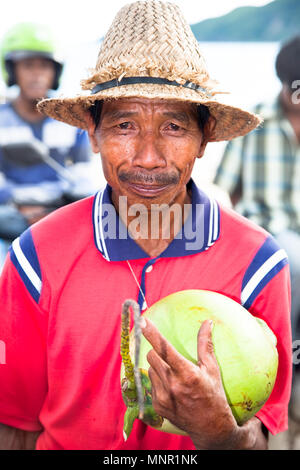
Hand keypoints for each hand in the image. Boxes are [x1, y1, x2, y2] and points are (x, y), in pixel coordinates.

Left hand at [141, 317, 238, 448]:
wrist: (210, 428)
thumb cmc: (214, 395)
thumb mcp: (212, 369)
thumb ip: (205, 345)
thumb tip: (207, 322)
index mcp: (187, 373)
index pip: (165, 349)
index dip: (152, 334)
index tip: (143, 321)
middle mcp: (172, 385)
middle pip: (152, 356)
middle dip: (157, 352)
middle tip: (170, 358)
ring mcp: (163, 396)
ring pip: (150, 369)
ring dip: (158, 367)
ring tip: (174, 376)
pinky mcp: (157, 405)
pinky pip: (151, 384)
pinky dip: (158, 381)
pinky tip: (172, 389)